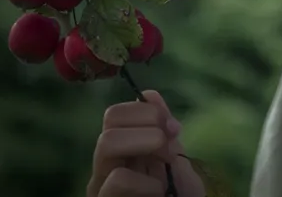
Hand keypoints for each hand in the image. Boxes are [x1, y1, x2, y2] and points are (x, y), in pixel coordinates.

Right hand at [87, 90, 204, 196]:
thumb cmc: (178, 196)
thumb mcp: (175, 157)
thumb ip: (163, 128)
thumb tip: (150, 95)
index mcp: (121, 150)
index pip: (116, 113)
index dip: (147, 111)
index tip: (174, 129)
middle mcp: (105, 166)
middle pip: (110, 120)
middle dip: (148, 124)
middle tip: (168, 148)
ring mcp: (102, 187)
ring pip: (106, 143)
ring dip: (146, 145)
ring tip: (164, 167)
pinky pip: (117, 180)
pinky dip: (147, 182)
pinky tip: (160, 193)